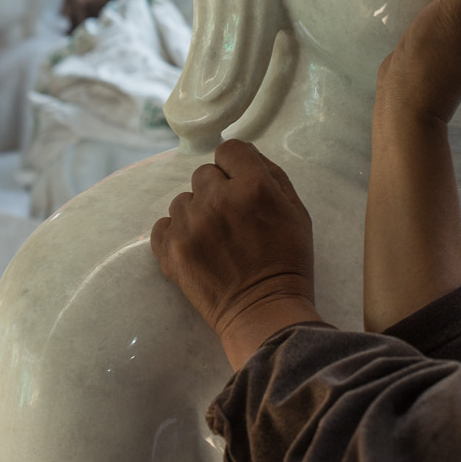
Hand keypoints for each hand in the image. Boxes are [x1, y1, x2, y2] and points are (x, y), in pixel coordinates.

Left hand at [151, 140, 321, 368]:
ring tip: (215, 238)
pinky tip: (196, 248)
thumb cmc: (288, 261)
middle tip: (232, 218)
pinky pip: (162, 224)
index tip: (241, 185)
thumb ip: (273, 176)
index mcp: (253, 187)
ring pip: (183, 200)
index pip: (230, 150)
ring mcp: (190, 225)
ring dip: (197, 213)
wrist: (264, 311)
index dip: (236, 166)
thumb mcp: (298, 213)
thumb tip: (246, 155)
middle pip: (204, 174)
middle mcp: (217, 200)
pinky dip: (176, 233)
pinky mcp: (170, 250)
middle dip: (218, 191)